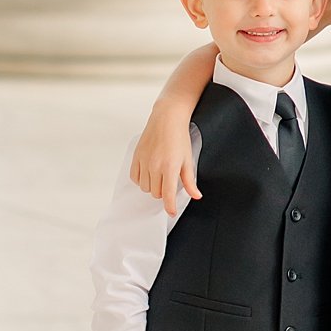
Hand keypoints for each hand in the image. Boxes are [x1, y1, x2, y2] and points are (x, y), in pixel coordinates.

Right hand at [131, 100, 199, 214]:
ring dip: (152, 186)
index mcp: (170, 168)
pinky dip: (141, 179)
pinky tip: (148, 172)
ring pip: (145, 187)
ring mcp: (144, 162)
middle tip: (169, 181)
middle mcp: (155, 166)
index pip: (167, 196)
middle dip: (163, 192)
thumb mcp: (188, 160)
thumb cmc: (179, 138)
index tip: (171, 212)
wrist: (167, 118)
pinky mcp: (136, 157)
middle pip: (156, 193)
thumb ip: (190, 181)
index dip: (169, 207)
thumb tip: (196, 196)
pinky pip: (135, 178)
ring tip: (159, 175)